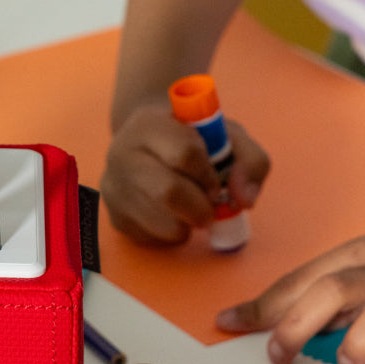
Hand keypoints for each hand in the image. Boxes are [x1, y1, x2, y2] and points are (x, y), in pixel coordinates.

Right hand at [101, 103, 269, 245]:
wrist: (148, 145)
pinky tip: (173, 216)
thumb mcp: (228, 137)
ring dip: (189, 225)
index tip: (216, 182)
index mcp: (148, 124)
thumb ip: (251, 162)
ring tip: (191, 211)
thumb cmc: (193, 140)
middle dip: (201, 207)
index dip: (209, 175)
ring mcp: (113, 187)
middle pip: (168, 192)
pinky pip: (152, 239)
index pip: (185, 153)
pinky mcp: (115, 217)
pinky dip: (173, 235)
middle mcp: (121, 153)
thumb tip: (245, 201)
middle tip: (209, 207)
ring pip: (162, 223)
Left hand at [215, 202, 364, 363]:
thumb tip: (260, 320)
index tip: (227, 325)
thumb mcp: (364, 259)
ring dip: (359, 339)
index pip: (302, 280)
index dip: (262, 307)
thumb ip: (317, 289)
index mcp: (360, 256)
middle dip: (297, 324)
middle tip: (280, 355)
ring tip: (348, 360)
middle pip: (334, 289)